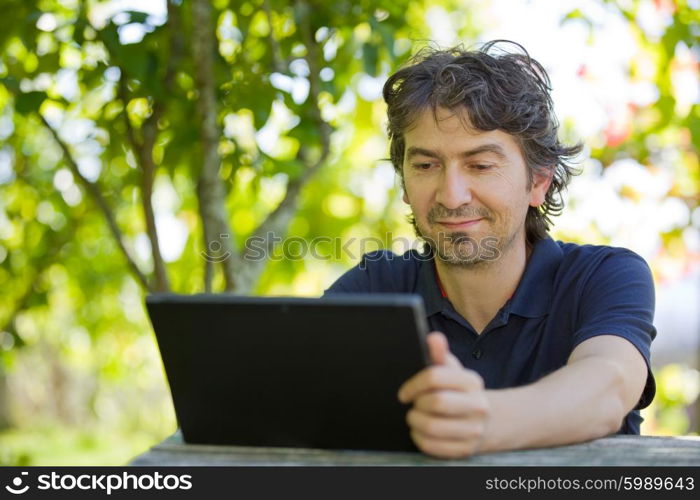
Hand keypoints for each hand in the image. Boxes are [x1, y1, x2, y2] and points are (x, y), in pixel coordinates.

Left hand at [397, 331, 489, 457]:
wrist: (486, 420)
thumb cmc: (459, 392)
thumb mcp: (452, 371)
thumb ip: (440, 354)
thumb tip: (433, 337)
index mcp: (471, 381)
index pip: (434, 376)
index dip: (413, 385)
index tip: (404, 393)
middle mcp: (477, 405)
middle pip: (434, 402)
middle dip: (417, 404)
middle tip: (414, 405)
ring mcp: (474, 430)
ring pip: (431, 427)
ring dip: (415, 422)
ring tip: (416, 417)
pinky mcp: (465, 450)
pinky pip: (432, 446)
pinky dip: (419, 438)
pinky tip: (421, 431)